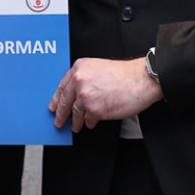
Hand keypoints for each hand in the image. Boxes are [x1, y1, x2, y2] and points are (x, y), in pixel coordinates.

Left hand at [48, 57, 163, 131]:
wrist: (140, 79)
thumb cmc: (125, 74)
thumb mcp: (99, 67)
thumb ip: (85, 77)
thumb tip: (77, 92)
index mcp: (79, 68)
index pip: (62, 86)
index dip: (56, 98)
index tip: (53, 106)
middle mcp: (79, 81)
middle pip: (64, 101)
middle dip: (61, 113)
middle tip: (58, 121)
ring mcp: (86, 96)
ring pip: (75, 113)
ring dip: (75, 121)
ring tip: (75, 126)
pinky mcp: (94, 110)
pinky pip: (88, 120)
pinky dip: (89, 123)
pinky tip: (90, 123)